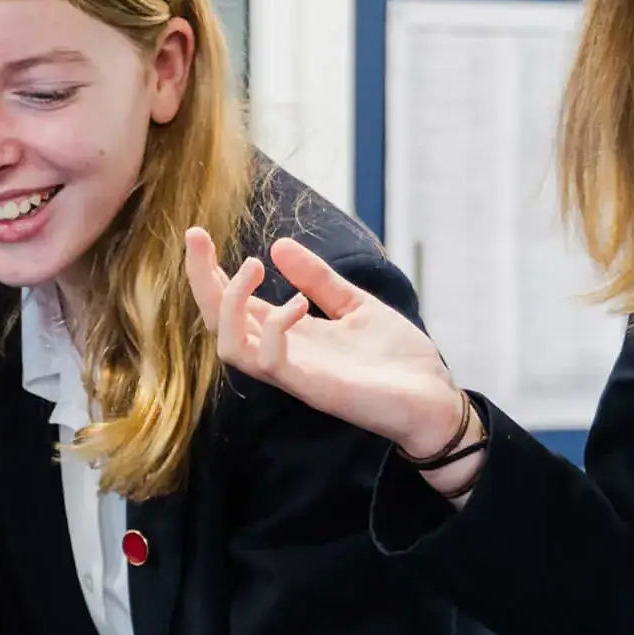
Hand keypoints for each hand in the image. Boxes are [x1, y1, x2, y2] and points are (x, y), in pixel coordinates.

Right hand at [186, 229, 468, 464]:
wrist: (437, 401)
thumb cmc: (399, 360)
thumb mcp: (356, 305)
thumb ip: (319, 280)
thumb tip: (278, 245)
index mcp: (289, 334)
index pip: (234, 304)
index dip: (211, 272)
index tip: (198, 234)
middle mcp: (282, 355)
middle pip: (218, 323)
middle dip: (202, 280)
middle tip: (197, 238)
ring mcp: (295, 374)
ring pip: (231, 347)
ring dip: (231, 303)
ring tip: (252, 266)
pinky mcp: (313, 389)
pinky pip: (272, 362)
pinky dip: (276, 326)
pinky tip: (298, 303)